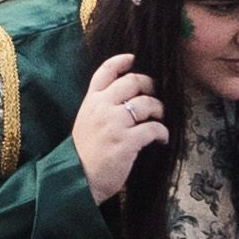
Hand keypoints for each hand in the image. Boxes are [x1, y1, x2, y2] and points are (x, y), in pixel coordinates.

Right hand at [73, 53, 169, 204]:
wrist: (77, 178)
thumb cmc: (84, 152)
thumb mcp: (86, 120)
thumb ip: (101, 106)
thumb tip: (126, 97)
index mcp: (91, 100)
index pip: (106, 71)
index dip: (122, 60)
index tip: (133, 59)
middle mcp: (103, 107)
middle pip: (133, 81)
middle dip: (149, 85)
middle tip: (154, 94)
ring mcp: (115, 123)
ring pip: (147, 103)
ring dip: (159, 109)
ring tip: (159, 118)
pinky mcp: (127, 142)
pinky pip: (153, 128)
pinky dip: (162, 132)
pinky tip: (162, 138)